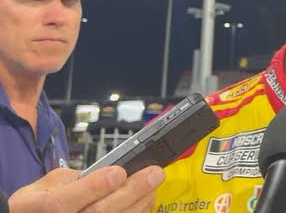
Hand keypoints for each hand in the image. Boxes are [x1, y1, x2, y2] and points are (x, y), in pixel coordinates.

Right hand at [8, 165, 164, 212]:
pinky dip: (137, 212)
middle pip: (98, 212)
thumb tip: (110, 170)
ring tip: (154, 184)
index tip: (119, 171)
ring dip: (139, 202)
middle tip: (154, 174)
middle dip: (131, 191)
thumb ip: (75, 178)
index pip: (63, 201)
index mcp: (37, 206)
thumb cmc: (38, 203)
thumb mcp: (46, 184)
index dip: (94, 187)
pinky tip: (147, 199)